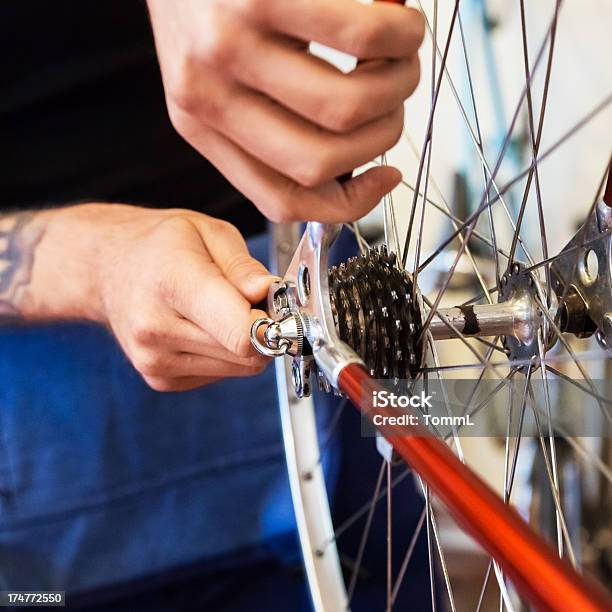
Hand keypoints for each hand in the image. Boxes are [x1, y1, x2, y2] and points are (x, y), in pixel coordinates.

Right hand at [19, 205, 272, 390]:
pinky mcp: (160, 379)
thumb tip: (270, 294)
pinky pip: (222, 374)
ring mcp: (155, 360)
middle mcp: (157, 329)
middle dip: (264, 329)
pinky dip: (226, 353)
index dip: (273, 323)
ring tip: (224, 310)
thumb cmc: (159, 245)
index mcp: (173, 283)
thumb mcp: (207, 232)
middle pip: (247, 354)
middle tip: (253, 301)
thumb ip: (243, 266)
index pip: (241, 332)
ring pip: (240, 368)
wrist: (106, 269)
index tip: (278, 306)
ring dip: (246, 343)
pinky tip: (206, 326)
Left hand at [147, 0, 424, 222]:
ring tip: (404, 54)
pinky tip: (402, 23)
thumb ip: (271, 118)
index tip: (388, 176)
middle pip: (323, 161)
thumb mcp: (221, 73)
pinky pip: (360, 37)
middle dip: (384, 136)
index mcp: (202, 126)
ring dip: (398, 87)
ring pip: (346, 108)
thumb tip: (355, 160)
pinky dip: (400, 36)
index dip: (352, 205)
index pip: (282, 200)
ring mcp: (230, 47)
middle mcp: (208, 97)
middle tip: (398, 95)